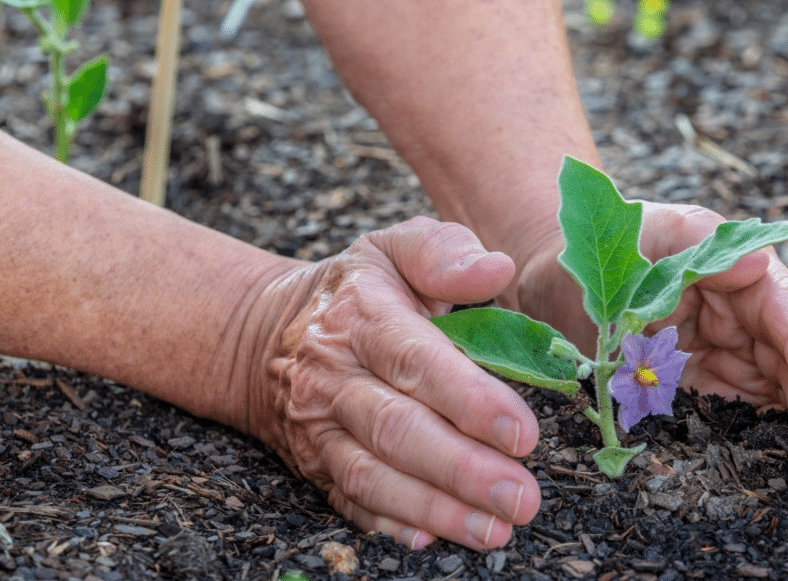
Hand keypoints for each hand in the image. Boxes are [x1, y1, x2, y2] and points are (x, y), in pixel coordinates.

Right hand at [243, 217, 540, 549]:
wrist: (264, 335)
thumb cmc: (355, 291)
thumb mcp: (392, 249)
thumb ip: (444, 252)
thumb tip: (496, 268)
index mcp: (362, 317)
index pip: (416, 360)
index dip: (470, 399)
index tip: (523, 432)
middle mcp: (335, 376)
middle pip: (397, 429)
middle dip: (463, 470)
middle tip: (522, 497)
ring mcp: (319, 427)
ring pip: (373, 475)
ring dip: (436, 508)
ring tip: (495, 529)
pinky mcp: (315, 464)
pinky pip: (349, 501)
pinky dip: (389, 524)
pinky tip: (431, 539)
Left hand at [509, 203, 787, 474]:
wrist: (554, 278)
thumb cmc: (597, 248)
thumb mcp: (640, 234)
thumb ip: (693, 245)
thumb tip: (759, 263)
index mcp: (737, 274)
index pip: (786, 314)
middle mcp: (743, 317)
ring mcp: (727, 355)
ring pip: (783, 393)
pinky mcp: (705, 389)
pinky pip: (745, 414)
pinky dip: (775, 440)